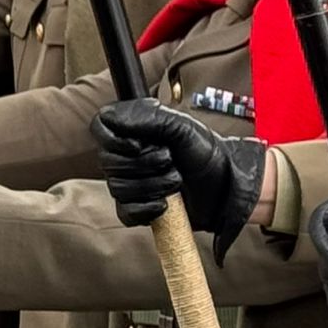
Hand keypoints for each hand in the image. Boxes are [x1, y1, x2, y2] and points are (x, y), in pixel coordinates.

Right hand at [90, 98, 266, 262]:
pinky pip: (125, 212)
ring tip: (176, 181)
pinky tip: (164, 204)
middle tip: (170, 161)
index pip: (99, 128)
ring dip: (152, 185)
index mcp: (132, 131)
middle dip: (143, 164)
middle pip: (108, 161)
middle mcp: (125, 156)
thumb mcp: (182, 127)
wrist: (227, 187)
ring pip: (118, 187)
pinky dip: (146, 209)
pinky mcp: (136, 208)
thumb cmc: (206, 153)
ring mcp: (129, 183)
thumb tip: (112, 116)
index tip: (138, 144)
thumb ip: (148, 117)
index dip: (113, 139)